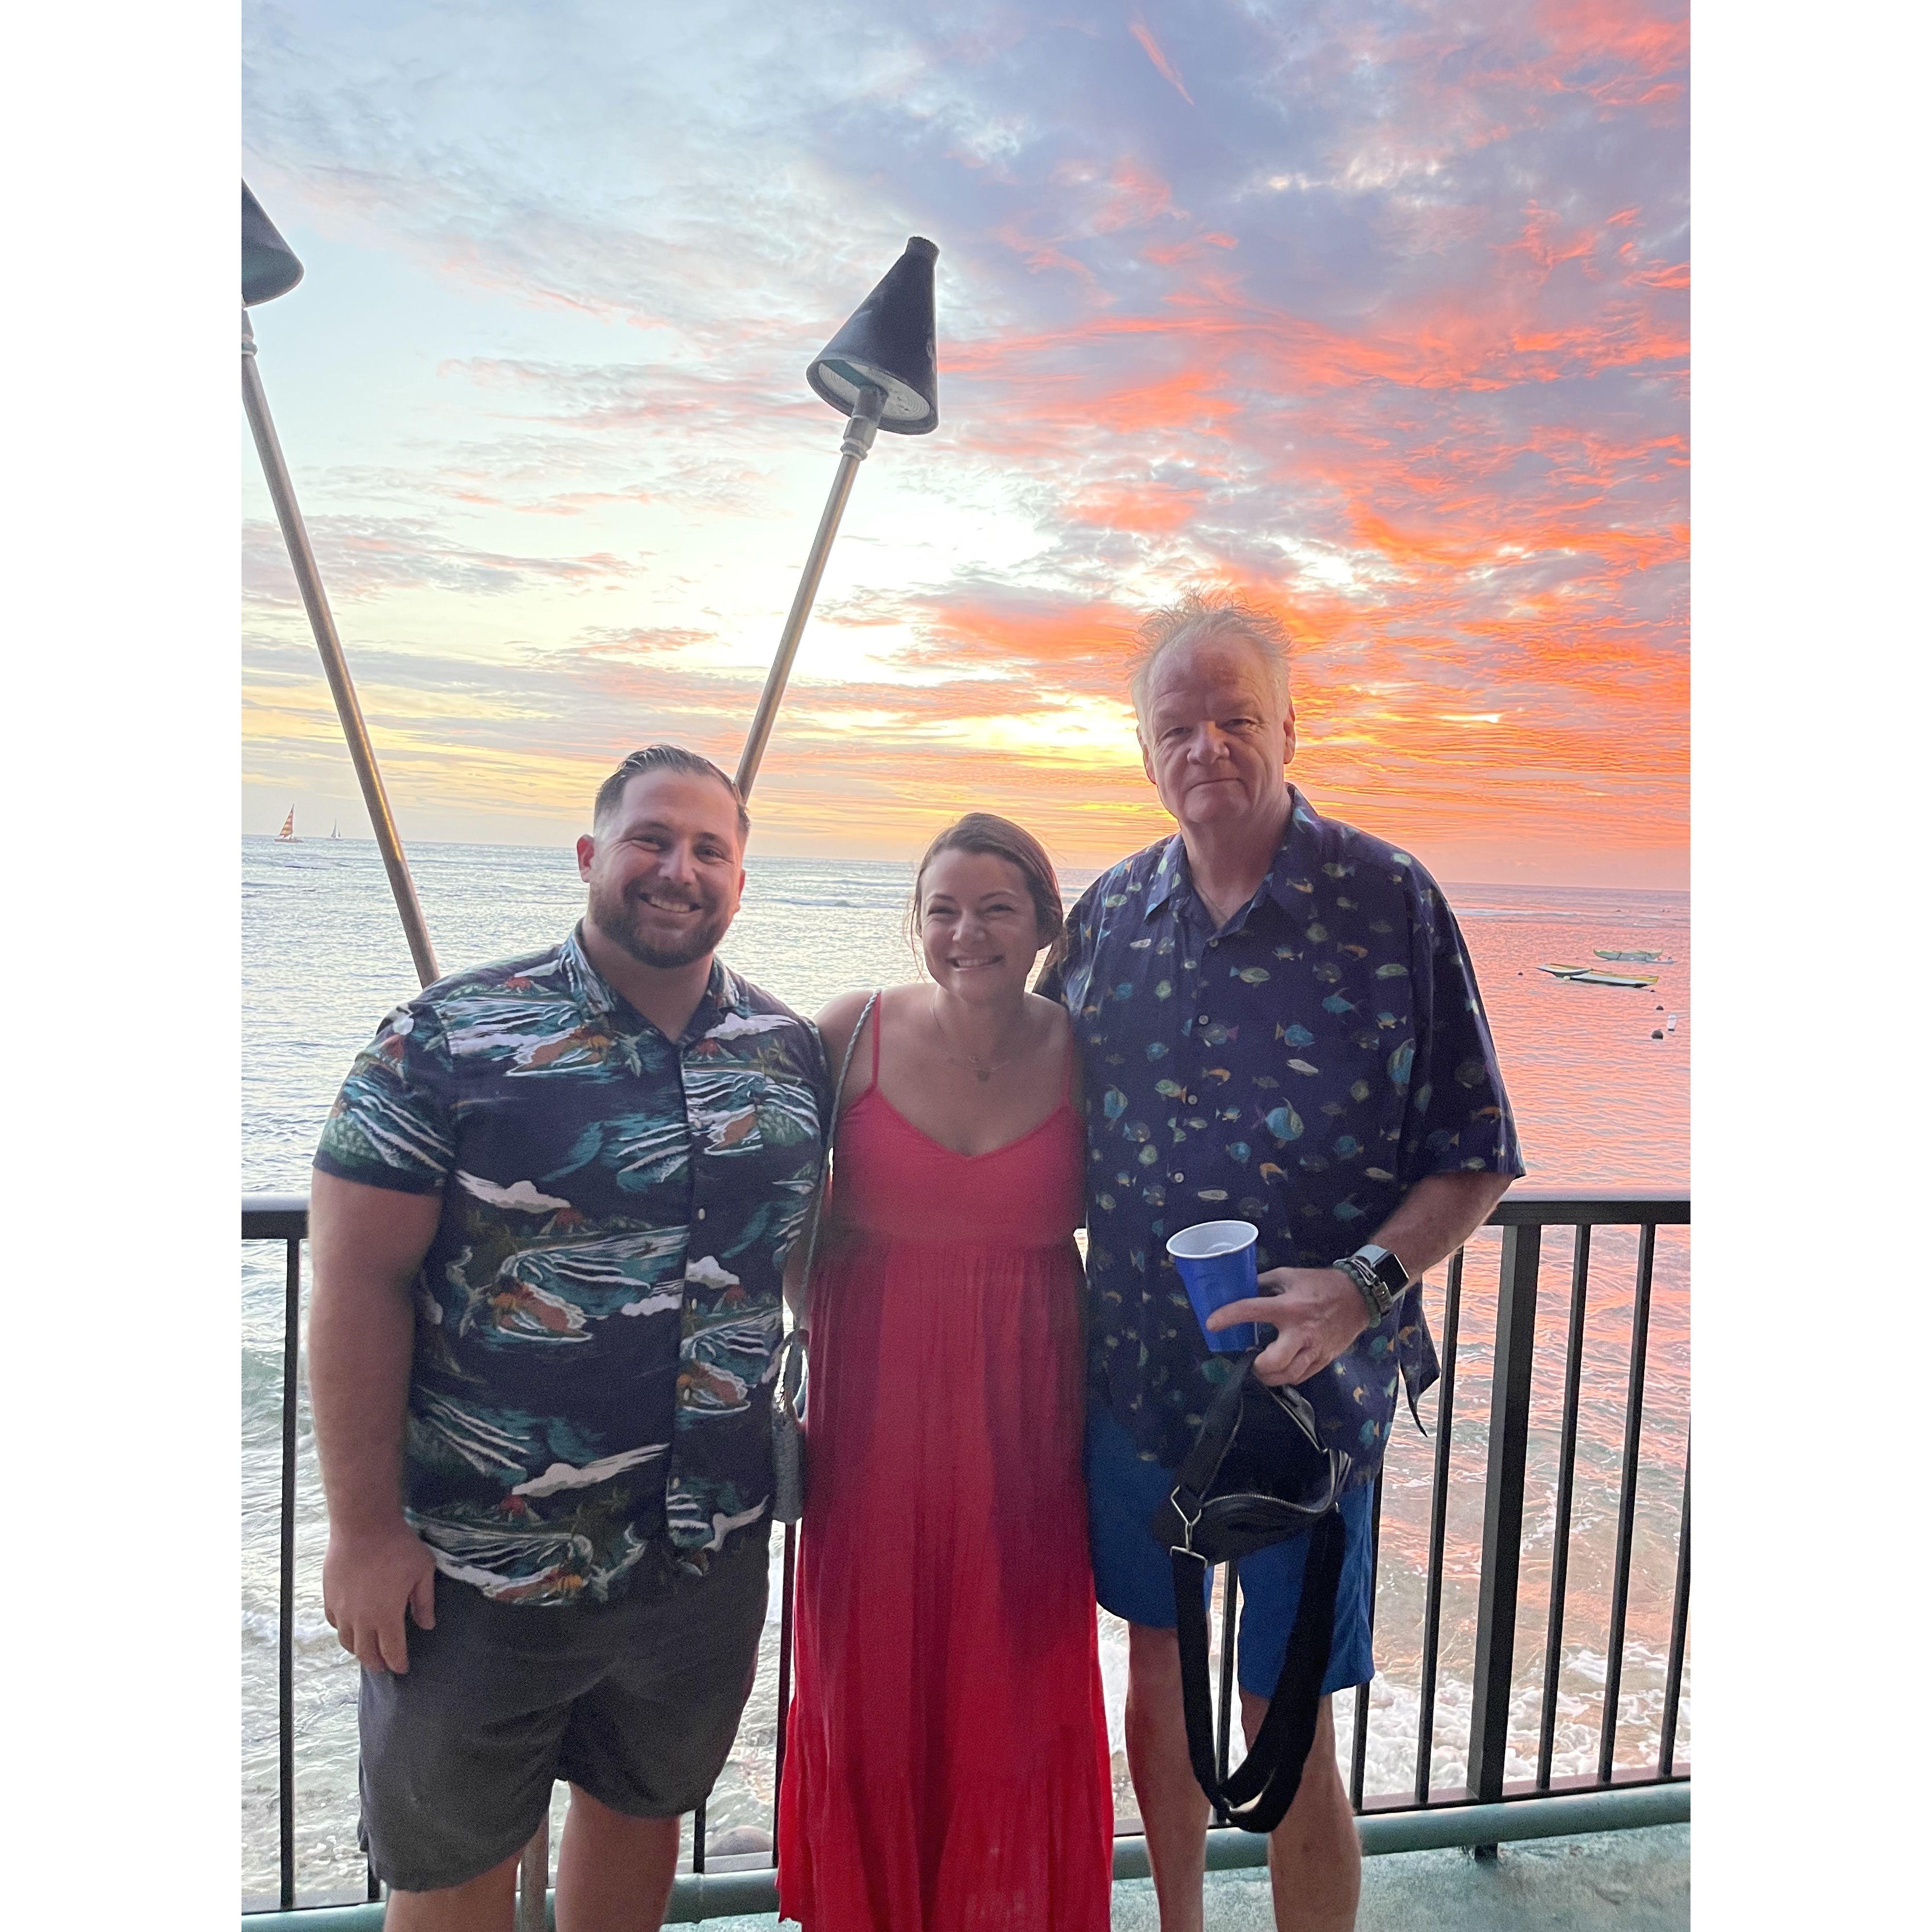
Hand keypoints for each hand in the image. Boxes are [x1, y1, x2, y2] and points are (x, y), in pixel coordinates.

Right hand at [322, 1522, 438, 1673]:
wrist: (363, 1526)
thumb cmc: (397, 1546)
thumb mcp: (422, 1571)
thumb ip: (424, 1601)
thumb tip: (427, 1625)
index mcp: (386, 1616)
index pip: (391, 1652)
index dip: (397, 1664)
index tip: (402, 1669)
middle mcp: (361, 1619)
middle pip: (366, 1653)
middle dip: (377, 1663)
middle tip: (385, 1666)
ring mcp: (342, 1610)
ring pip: (347, 1642)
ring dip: (358, 1650)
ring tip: (367, 1650)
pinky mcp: (329, 1597)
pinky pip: (334, 1623)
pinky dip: (343, 1631)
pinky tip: (350, 1627)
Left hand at [1206, 1267, 1369, 1386]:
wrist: (1359, 1297)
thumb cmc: (1321, 1284)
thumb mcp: (1289, 1276)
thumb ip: (1263, 1284)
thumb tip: (1240, 1290)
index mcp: (1289, 1307)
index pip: (1251, 1311)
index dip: (1228, 1317)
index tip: (1211, 1324)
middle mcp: (1301, 1332)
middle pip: (1274, 1362)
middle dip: (1256, 1366)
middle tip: (1248, 1359)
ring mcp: (1314, 1349)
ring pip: (1288, 1376)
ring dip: (1269, 1377)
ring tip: (1260, 1367)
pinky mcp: (1324, 1360)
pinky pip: (1301, 1377)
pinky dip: (1286, 1377)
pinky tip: (1278, 1370)